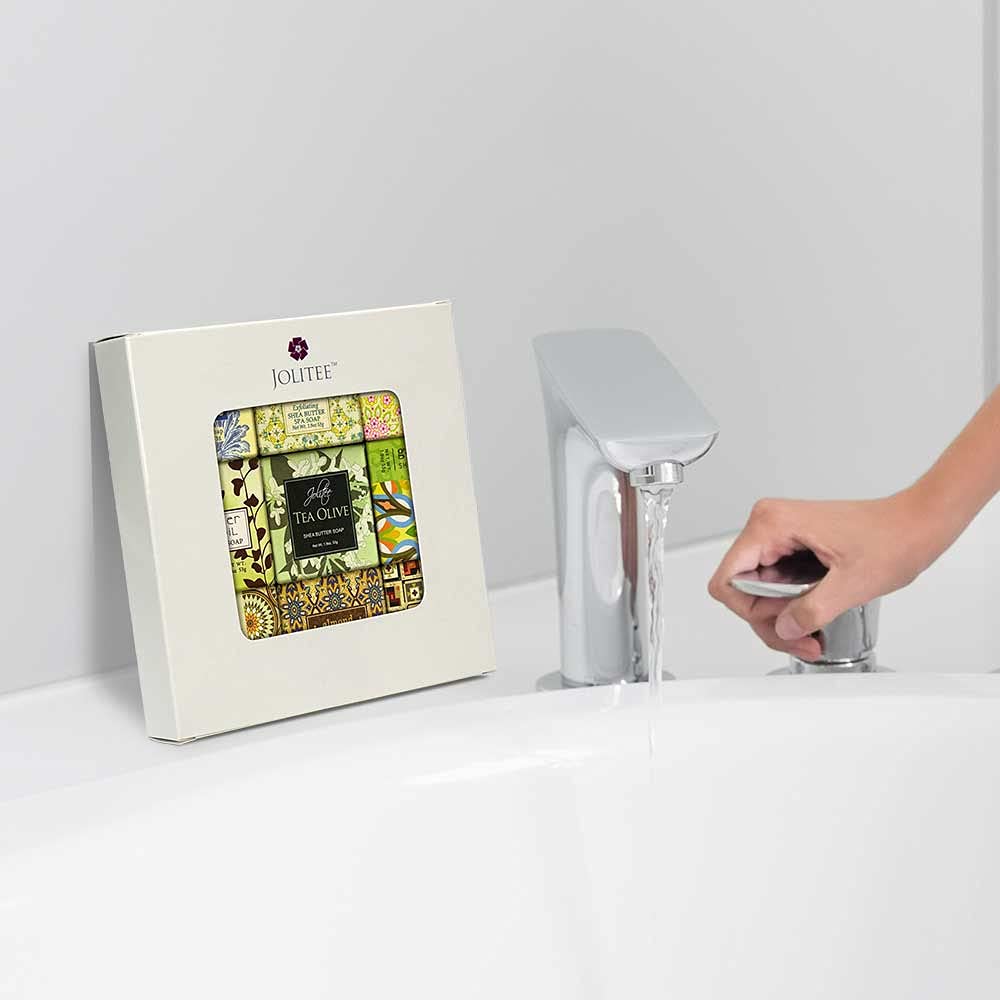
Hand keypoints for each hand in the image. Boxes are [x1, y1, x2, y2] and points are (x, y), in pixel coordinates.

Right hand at [707, 490, 943, 660]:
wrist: (916, 524)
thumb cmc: (893, 538)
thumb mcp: (852, 585)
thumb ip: (811, 611)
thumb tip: (783, 629)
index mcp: (772, 524)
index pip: (727, 579)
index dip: (751, 611)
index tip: (784, 620)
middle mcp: (768, 524)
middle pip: (740, 588)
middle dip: (771, 621)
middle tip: (804, 636)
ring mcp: (777, 533)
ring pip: (756, 589)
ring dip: (782, 618)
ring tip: (812, 633)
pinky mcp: (788, 542)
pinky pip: (772, 582)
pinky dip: (790, 606)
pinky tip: (813, 617)